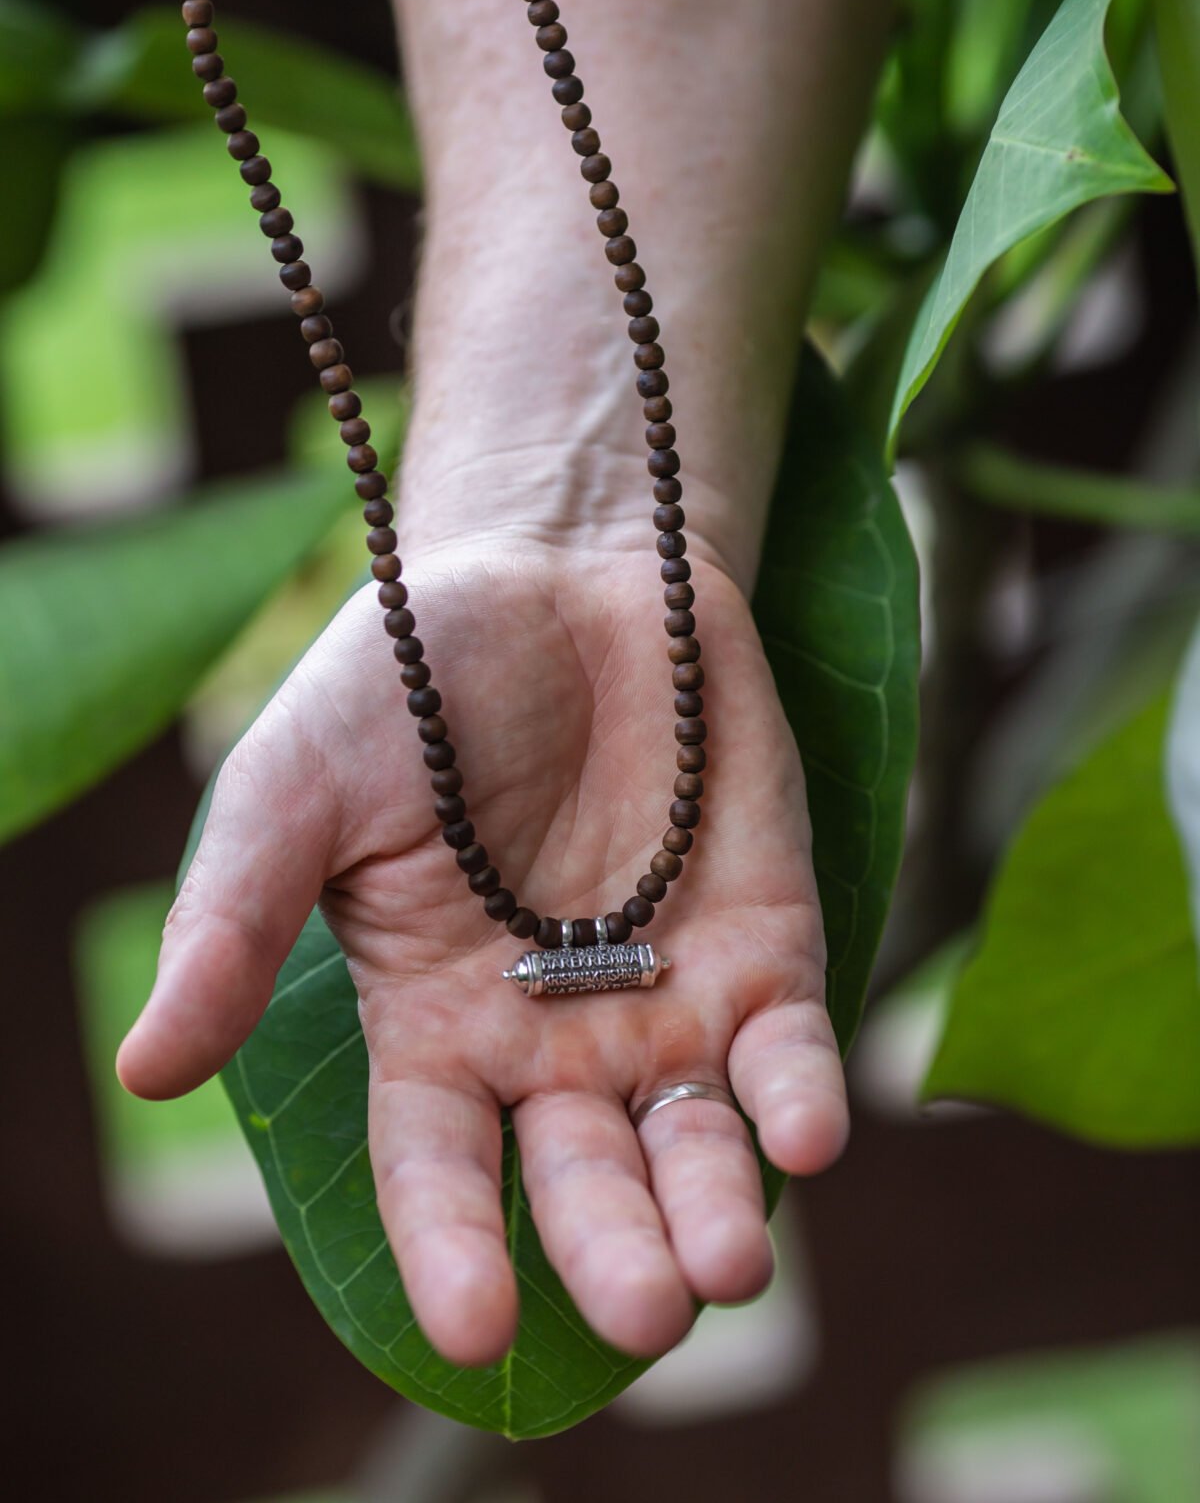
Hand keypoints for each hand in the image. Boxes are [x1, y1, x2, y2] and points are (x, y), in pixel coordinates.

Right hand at [118, 537, 846, 1365]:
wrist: (550, 567)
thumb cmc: (405, 681)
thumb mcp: (297, 791)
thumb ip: (234, 923)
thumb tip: (147, 1070)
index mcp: (435, 1028)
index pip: (440, 1170)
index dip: (454, 1248)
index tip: (479, 1322)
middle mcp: (555, 1041)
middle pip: (587, 1180)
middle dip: (617, 1251)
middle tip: (651, 1308)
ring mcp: (665, 997)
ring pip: (696, 1138)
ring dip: (721, 1203)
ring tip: (731, 1260)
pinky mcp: (763, 937)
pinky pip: (788, 1042)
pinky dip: (800, 1093)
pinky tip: (809, 1132)